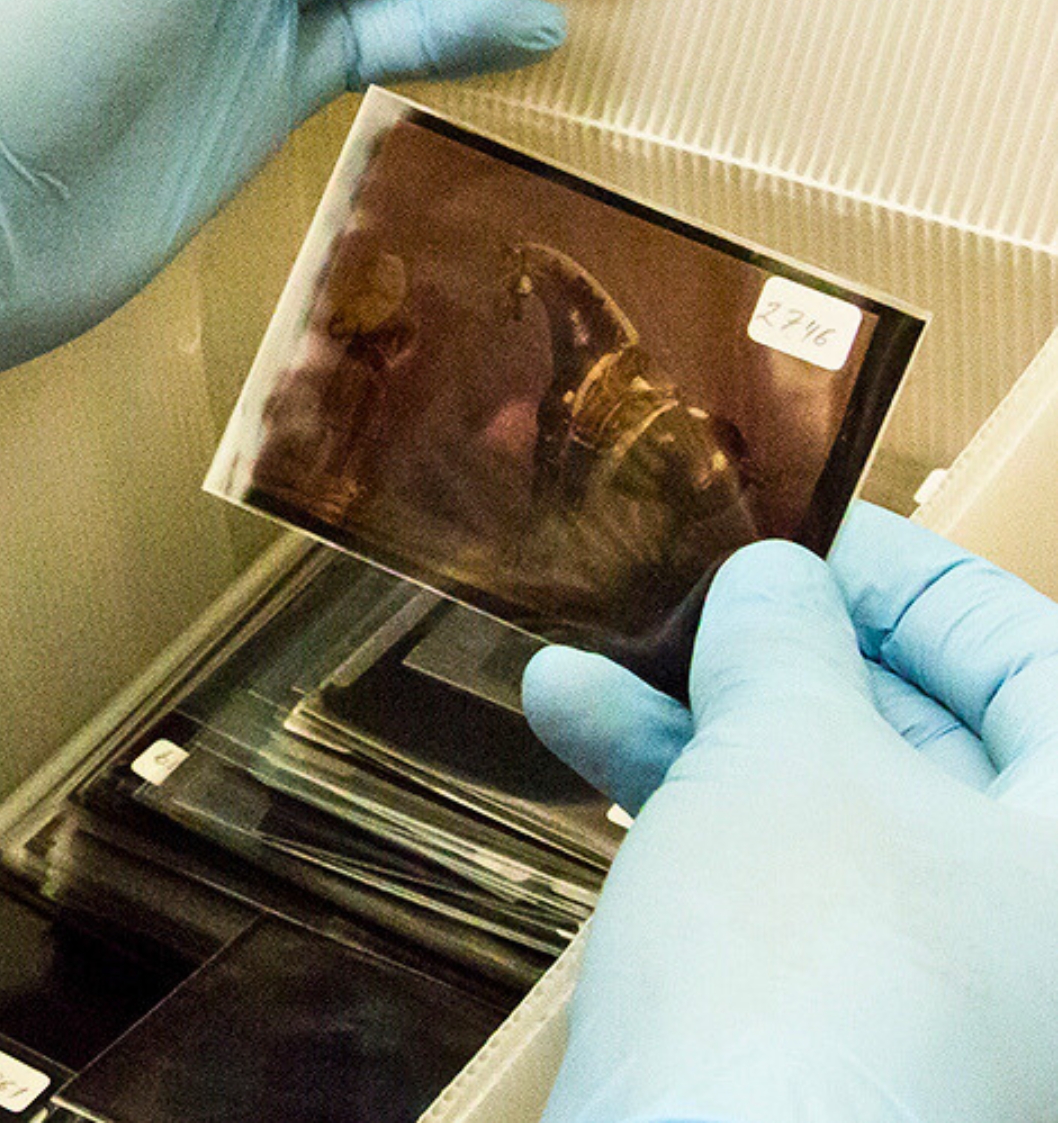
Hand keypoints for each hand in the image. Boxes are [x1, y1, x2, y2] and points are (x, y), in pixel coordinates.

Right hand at [522, 504, 1057, 1120]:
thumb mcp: (790, 757)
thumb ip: (787, 646)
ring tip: (566, 678)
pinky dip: (689, 827)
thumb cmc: (812, 979)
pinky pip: (779, 903)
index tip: (802, 529)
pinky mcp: (841, 1048)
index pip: (1029, 658)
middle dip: (772, 659)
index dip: (910, 577)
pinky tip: (581, 758)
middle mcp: (1036, 929)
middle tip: (676, 600)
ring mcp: (944, 998)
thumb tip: (774, 583)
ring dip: (694, 735)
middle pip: (919, 742)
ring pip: (825, 823)